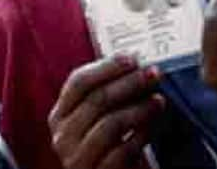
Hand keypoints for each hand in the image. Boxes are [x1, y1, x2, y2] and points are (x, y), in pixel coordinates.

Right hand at [48, 56, 164, 168]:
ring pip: (110, 123)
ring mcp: (78, 157)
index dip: (107, 67)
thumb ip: (106, 95)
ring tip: (158, 101)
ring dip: (138, 108)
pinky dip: (142, 136)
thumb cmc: (105, 149)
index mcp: (59, 115)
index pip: (78, 82)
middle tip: (152, 74)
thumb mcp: (97, 119)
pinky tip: (153, 128)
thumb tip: (133, 63)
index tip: (132, 58)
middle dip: (129, 83)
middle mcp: (63, 136)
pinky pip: (124, 150)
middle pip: (96, 99)